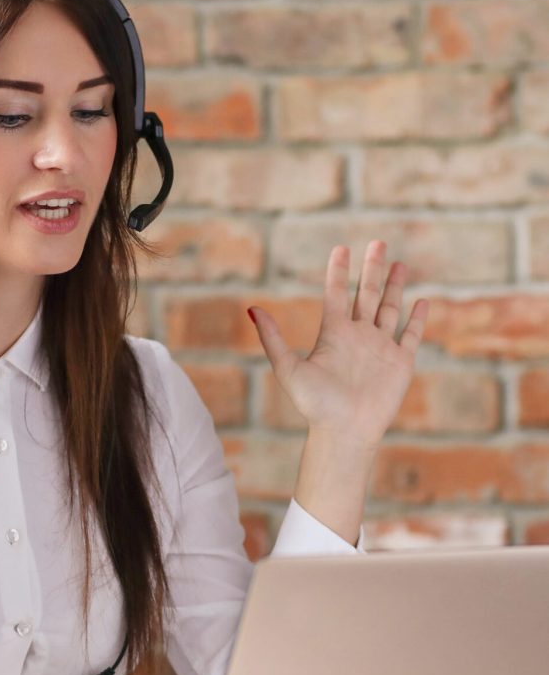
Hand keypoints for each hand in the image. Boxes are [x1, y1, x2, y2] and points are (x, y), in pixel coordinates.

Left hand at [249, 240, 428, 450]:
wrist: (344, 432)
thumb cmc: (315, 405)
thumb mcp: (288, 368)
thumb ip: (273, 338)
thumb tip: (253, 308)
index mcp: (333, 335)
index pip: (336, 294)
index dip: (339, 271)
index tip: (341, 248)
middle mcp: (358, 337)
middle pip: (366, 294)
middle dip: (372, 269)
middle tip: (378, 242)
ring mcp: (380, 348)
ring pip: (389, 309)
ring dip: (394, 287)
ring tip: (399, 263)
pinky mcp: (400, 363)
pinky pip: (411, 335)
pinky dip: (417, 319)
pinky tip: (421, 301)